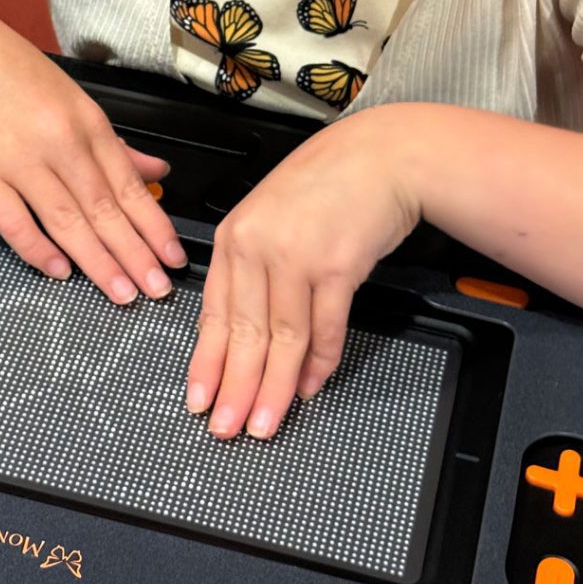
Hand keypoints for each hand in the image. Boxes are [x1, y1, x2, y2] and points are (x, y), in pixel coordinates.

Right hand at [0, 14, 186, 303]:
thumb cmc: (8, 70)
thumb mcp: (72, 98)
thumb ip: (114, 144)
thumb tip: (156, 172)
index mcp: (87, 124)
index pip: (129, 187)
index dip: (154, 228)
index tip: (173, 259)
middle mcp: (59, 143)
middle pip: (104, 210)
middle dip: (135, 255)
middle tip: (157, 290)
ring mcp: (18, 160)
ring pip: (67, 220)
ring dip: (98, 262)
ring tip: (121, 293)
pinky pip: (13, 221)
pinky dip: (36, 248)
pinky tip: (59, 271)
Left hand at [186, 107, 421, 438]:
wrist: (382, 154)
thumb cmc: (327, 186)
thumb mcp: (271, 218)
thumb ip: (253, 272)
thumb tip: (249, 338)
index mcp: (233, 237)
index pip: (214, 314)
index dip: (207, 364)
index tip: (200, 400)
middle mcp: (257, 246)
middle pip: (243, 333)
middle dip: (234, 388)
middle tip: (226, 429)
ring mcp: (296, 255)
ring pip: (281, 338)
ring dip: (273, 388)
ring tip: (265, 423)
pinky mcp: (337, 265)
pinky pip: (325, 328)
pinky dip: (320, 363)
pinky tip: (308, 387)